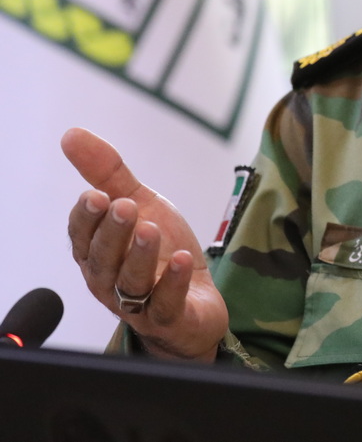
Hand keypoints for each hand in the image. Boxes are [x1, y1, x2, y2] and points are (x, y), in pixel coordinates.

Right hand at [63, 128, 227, 360]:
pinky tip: (182, 260)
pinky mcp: (169, 319)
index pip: (82, 235)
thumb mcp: (140, 203)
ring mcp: (138, 303)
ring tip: (151, 229)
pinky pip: (166, 305)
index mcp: (98, 252)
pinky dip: (173, 283)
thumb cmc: (160, 249)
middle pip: (103, 259)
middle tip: (125, 207)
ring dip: (140, 255)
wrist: (197, 299)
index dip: (87, 218)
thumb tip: (71, 134)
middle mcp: (110, 280)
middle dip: (112, 232)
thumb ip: (108, 173)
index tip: (96, 195)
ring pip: (130, 282)